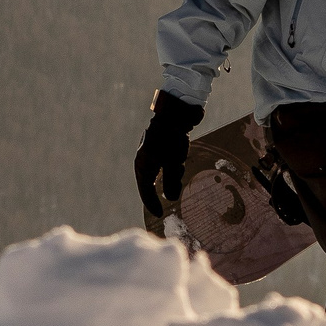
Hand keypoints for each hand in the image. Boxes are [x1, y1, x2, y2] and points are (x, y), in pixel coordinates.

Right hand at [134, 90, 205, 218]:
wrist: (176, 110)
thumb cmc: (172, 138)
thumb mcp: (173, 163)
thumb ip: (171, 182)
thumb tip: (171, 198)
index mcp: (143, 164)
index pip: (145, 189)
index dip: (152, 203)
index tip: (159, 214)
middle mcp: (145, 158)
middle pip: (152, 181)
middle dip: (163, 187)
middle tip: (170, 197)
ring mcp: (153, 151)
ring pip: (162, 170)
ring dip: (172, 173)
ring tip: (180, 165)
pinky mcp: (163, 145)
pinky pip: (167, 161)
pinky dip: (174, 164)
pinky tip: (181, 158)